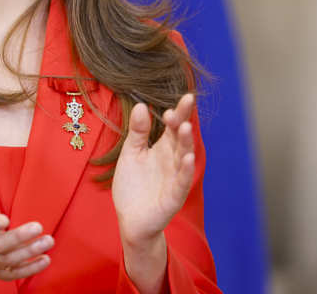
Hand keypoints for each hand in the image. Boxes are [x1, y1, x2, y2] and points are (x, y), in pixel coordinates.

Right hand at [0, 162, 52, 288]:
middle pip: (0, 246)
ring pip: (10, 260)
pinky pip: (15, 273)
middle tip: (39, 227)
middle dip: (19, 237)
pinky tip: (46, 260)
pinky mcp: (1, 272)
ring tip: (48, 240)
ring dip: (30, 252)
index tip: (5, 219)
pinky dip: (31, 269)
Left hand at [112, 93, 195, 246]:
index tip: (184, 97)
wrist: (129, 218)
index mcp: (162, 148)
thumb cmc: (133, 184)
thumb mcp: (131, 153)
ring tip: (186, 126)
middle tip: (187, 102)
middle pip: (181, 138)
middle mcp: (172, 160)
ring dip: (186, 142)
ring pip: (183, 157)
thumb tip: (142, 105)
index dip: (178, 112)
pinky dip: (185, 171)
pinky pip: (181, 182)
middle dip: (184, 121)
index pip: (173, 127)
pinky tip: (187, 158)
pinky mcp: (172, 197)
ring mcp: (174, 178)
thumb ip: (137, 131)